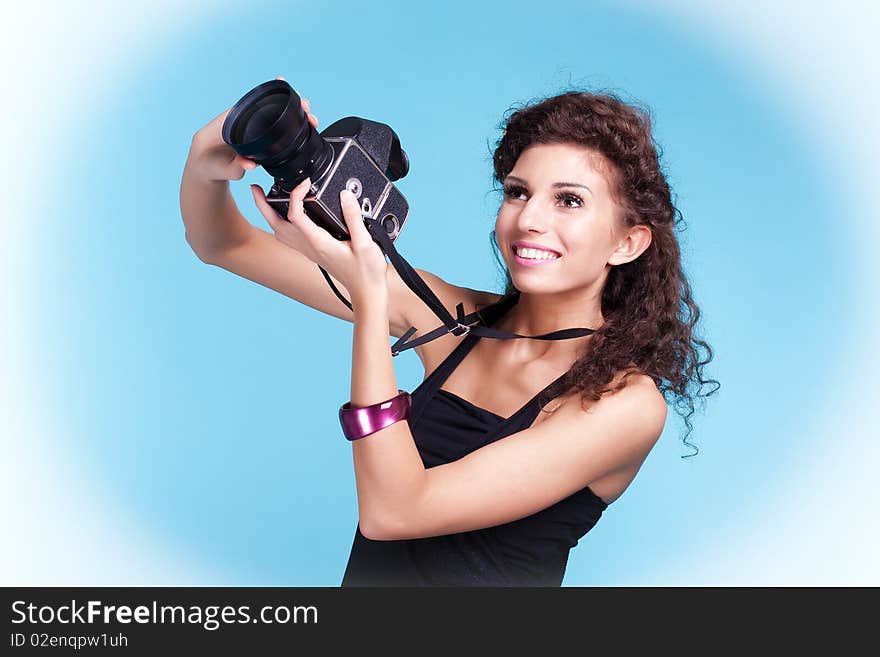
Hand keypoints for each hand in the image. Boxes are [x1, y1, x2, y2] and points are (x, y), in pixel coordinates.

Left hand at [186, 76, 318, 182]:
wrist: (204, 168)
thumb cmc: (209, 165)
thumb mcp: (220, 169)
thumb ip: (234, 167)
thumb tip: (250, 165)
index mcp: (230, 121)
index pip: (254, 103)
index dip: (273, 97)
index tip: (285, 87)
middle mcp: (242, 121)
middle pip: (270, 108)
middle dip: (290, 105)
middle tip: (306, 107)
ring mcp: (251, 130)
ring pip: (275, 117)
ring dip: (294, 116)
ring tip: (310, 119)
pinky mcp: (257, 140)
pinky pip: (275, 128)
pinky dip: (290, 126)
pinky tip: (304, 126)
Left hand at [250, 179, 388, 300]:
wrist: (366, 291)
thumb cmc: (366, 271)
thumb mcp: (365, 243)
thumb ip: (354, 217)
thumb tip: (345, 195)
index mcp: (318, 242)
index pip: (295, 215)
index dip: (296, 194)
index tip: (306, 183)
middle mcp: (309, 247)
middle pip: (276, 225)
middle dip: (263, 206)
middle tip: (257, 189)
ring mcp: (309, 251)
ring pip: (279, 233)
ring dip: (269, 216)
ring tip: (268, 199)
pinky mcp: (313, 253)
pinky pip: (289, 238)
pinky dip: (282, 225)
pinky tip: (288, 218)